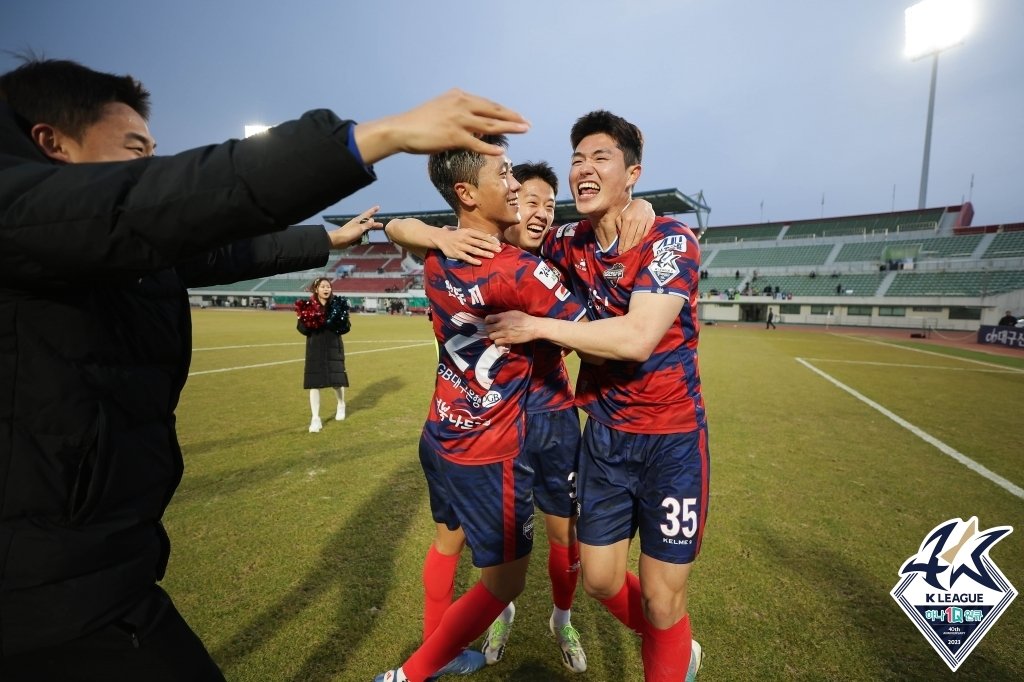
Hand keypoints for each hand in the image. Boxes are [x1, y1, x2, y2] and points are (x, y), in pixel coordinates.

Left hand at [327, 205, 382, 248]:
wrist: (338, 240)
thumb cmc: (349, 233)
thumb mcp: (360, 228)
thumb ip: (367, 225)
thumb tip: (372, 219)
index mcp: (358, 220)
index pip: (367, 214)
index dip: (373, 210)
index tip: (378, 207)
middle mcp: (357, 224)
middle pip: (367, 223)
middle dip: (374, 224)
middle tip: (381, 225)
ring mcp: (355, 230)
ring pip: (365, 229)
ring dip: (369, 230)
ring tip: (375, 232)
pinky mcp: (353, 236)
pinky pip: (361, 235)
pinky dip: (365, 236)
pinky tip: (367, 238)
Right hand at [353, 89, 528, 163]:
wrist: (402, 129)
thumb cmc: (420, 121)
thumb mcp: (441, 108)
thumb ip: (459, 111)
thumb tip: (475, 124)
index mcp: (459, 96)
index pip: (488, 103)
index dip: (505, 110)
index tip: (517, 116)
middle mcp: (461, 105)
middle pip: (494, 111)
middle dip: (513, 117)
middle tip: (528, 123)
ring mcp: (458, 120)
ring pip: (490, 125)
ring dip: (509, 128)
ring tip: (524, 131)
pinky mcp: (454, 136)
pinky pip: (477, 143)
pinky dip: (490, 147)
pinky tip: (501, 151)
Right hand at [437, 227, 500, 264]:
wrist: (442, 238)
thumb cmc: (457, 235)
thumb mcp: (466, 232)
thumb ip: (478, 234)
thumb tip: (490, 236)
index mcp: (468, 232)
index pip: (482, 236)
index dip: (491, 240)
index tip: (498, 243)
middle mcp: (465, 238)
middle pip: (480, 243)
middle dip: (490, 246)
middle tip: (499, 250)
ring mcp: (461, 246)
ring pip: (474, 250)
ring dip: (483, 253)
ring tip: (492, 256)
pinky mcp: (457, 254)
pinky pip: (466, 258)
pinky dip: (473, 260)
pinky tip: (479, 263)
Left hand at [484, 310, 538, 344]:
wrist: (532, 327)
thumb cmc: (524, 318)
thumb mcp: (513, 312)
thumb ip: (503, 315)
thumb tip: (496, 317)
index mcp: (502, 317)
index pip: (488, 319)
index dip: (487, 321)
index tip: (490, 322)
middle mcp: (501, 325)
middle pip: (488, 328)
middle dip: (489, 329)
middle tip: (493, 329)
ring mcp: (504, 333)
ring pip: (491, 336)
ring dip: (493, 336)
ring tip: (497, 335)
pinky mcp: (508, 340)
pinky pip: (497, 342)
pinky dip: (498, 341)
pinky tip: (501, 340)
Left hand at [616, 198, 655, 251]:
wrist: (642, 203)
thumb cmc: (629, 210)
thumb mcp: (621, 215)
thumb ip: (619, 225)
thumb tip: (618, 237)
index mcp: (627, 218)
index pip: (624, 235)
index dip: (622, 244)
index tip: (620, 251)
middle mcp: (636, 219)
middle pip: (631, 237)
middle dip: (627, 246)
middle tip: (624, 253)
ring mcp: (644, 220)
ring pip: (639, 236)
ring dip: (634, 244)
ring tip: (630, 250)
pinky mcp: (651, 220)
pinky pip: (646, 233)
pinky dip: (641, 239)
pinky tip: (637, 243)